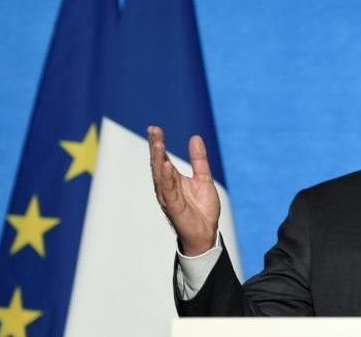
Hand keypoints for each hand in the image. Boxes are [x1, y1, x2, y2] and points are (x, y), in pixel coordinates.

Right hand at [148, 126, 219, 255]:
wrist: (207, 233)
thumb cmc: (202, 209)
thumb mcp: (203, 178)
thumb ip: (199, 160)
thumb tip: (195, 138)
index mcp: (173, 180)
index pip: (162, 158)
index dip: (158, 144)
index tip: (154, 128)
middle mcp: (167, 187)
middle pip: (158, 164)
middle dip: (155, 147)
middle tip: (153, 130)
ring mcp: (169, 197)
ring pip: (160, 176)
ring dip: (158, 159)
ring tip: (159, 143)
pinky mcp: (174, 208)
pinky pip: (168, 191)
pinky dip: (166, 178)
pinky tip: (166, 165)